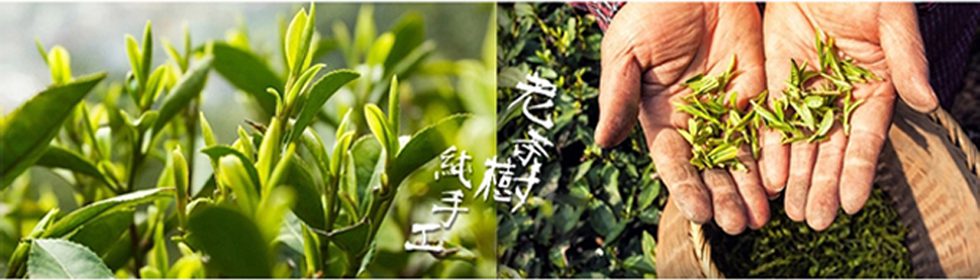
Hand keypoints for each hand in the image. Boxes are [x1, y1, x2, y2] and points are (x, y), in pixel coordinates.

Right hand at [595, 3, 768, 233]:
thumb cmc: (649, 13)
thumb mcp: (625, 53)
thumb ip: (617, 96)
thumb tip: (602, 144)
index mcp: (660, 118)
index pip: (673, 162)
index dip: (685, 188)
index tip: (699, 212)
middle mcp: (695, 121)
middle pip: (711, 168)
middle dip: (724, 197)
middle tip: (738, 223)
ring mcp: (728, 107)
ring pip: (742, 156)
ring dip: (751, 188)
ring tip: (761, 217)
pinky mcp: (758, 90)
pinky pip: (768, 127)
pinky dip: (774, 155)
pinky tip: (781, 180)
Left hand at [760, 3, 938, 229]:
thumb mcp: (891, 18)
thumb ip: (906, 58)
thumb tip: (926, 102)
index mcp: (875, 86)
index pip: (866, 138)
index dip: (858, 170)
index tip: (853, 204)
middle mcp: (840, 95)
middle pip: (830, 149)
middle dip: (823, 185)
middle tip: (816, 221)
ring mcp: (807, 88)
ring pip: (801, 141)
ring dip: (796, 177)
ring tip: (791, 212)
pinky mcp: (777, 77)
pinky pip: (772, 118)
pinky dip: (769, 146)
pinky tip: (766, 176)